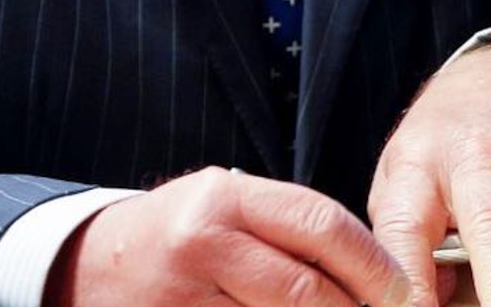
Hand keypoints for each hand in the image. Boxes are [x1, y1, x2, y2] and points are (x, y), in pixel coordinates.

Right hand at [47, 166, 410, 306]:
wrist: (85, 268)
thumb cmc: (175, 240)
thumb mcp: (224, 210)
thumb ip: (288, 231)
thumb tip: (379, 279)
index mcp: (223, 196)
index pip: (322, 224)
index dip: (375, 266)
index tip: (404, 294)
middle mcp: (202, 238)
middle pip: (310, 289)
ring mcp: (185, 294)